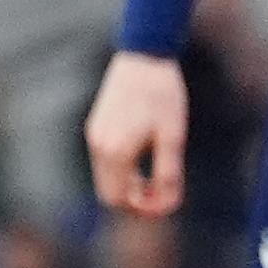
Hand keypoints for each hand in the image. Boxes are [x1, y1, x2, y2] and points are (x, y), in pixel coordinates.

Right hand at [82, 48, 190, 218]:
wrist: (144, 58)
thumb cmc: (163, 96)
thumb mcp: (172, 138)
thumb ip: (168, 174)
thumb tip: (166, 204)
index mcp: (116, 151)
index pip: (120, 200)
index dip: (143, 210)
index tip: (165, 202)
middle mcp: (98, 146)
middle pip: (108, 194)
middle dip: (133, 201)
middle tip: (160, 193)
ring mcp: (94, 136)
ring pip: (104, 178)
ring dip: (127, 186)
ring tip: (153, 176)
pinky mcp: (95, 126)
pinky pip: (103, 161)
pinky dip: (120, 170)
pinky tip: (141, 156)